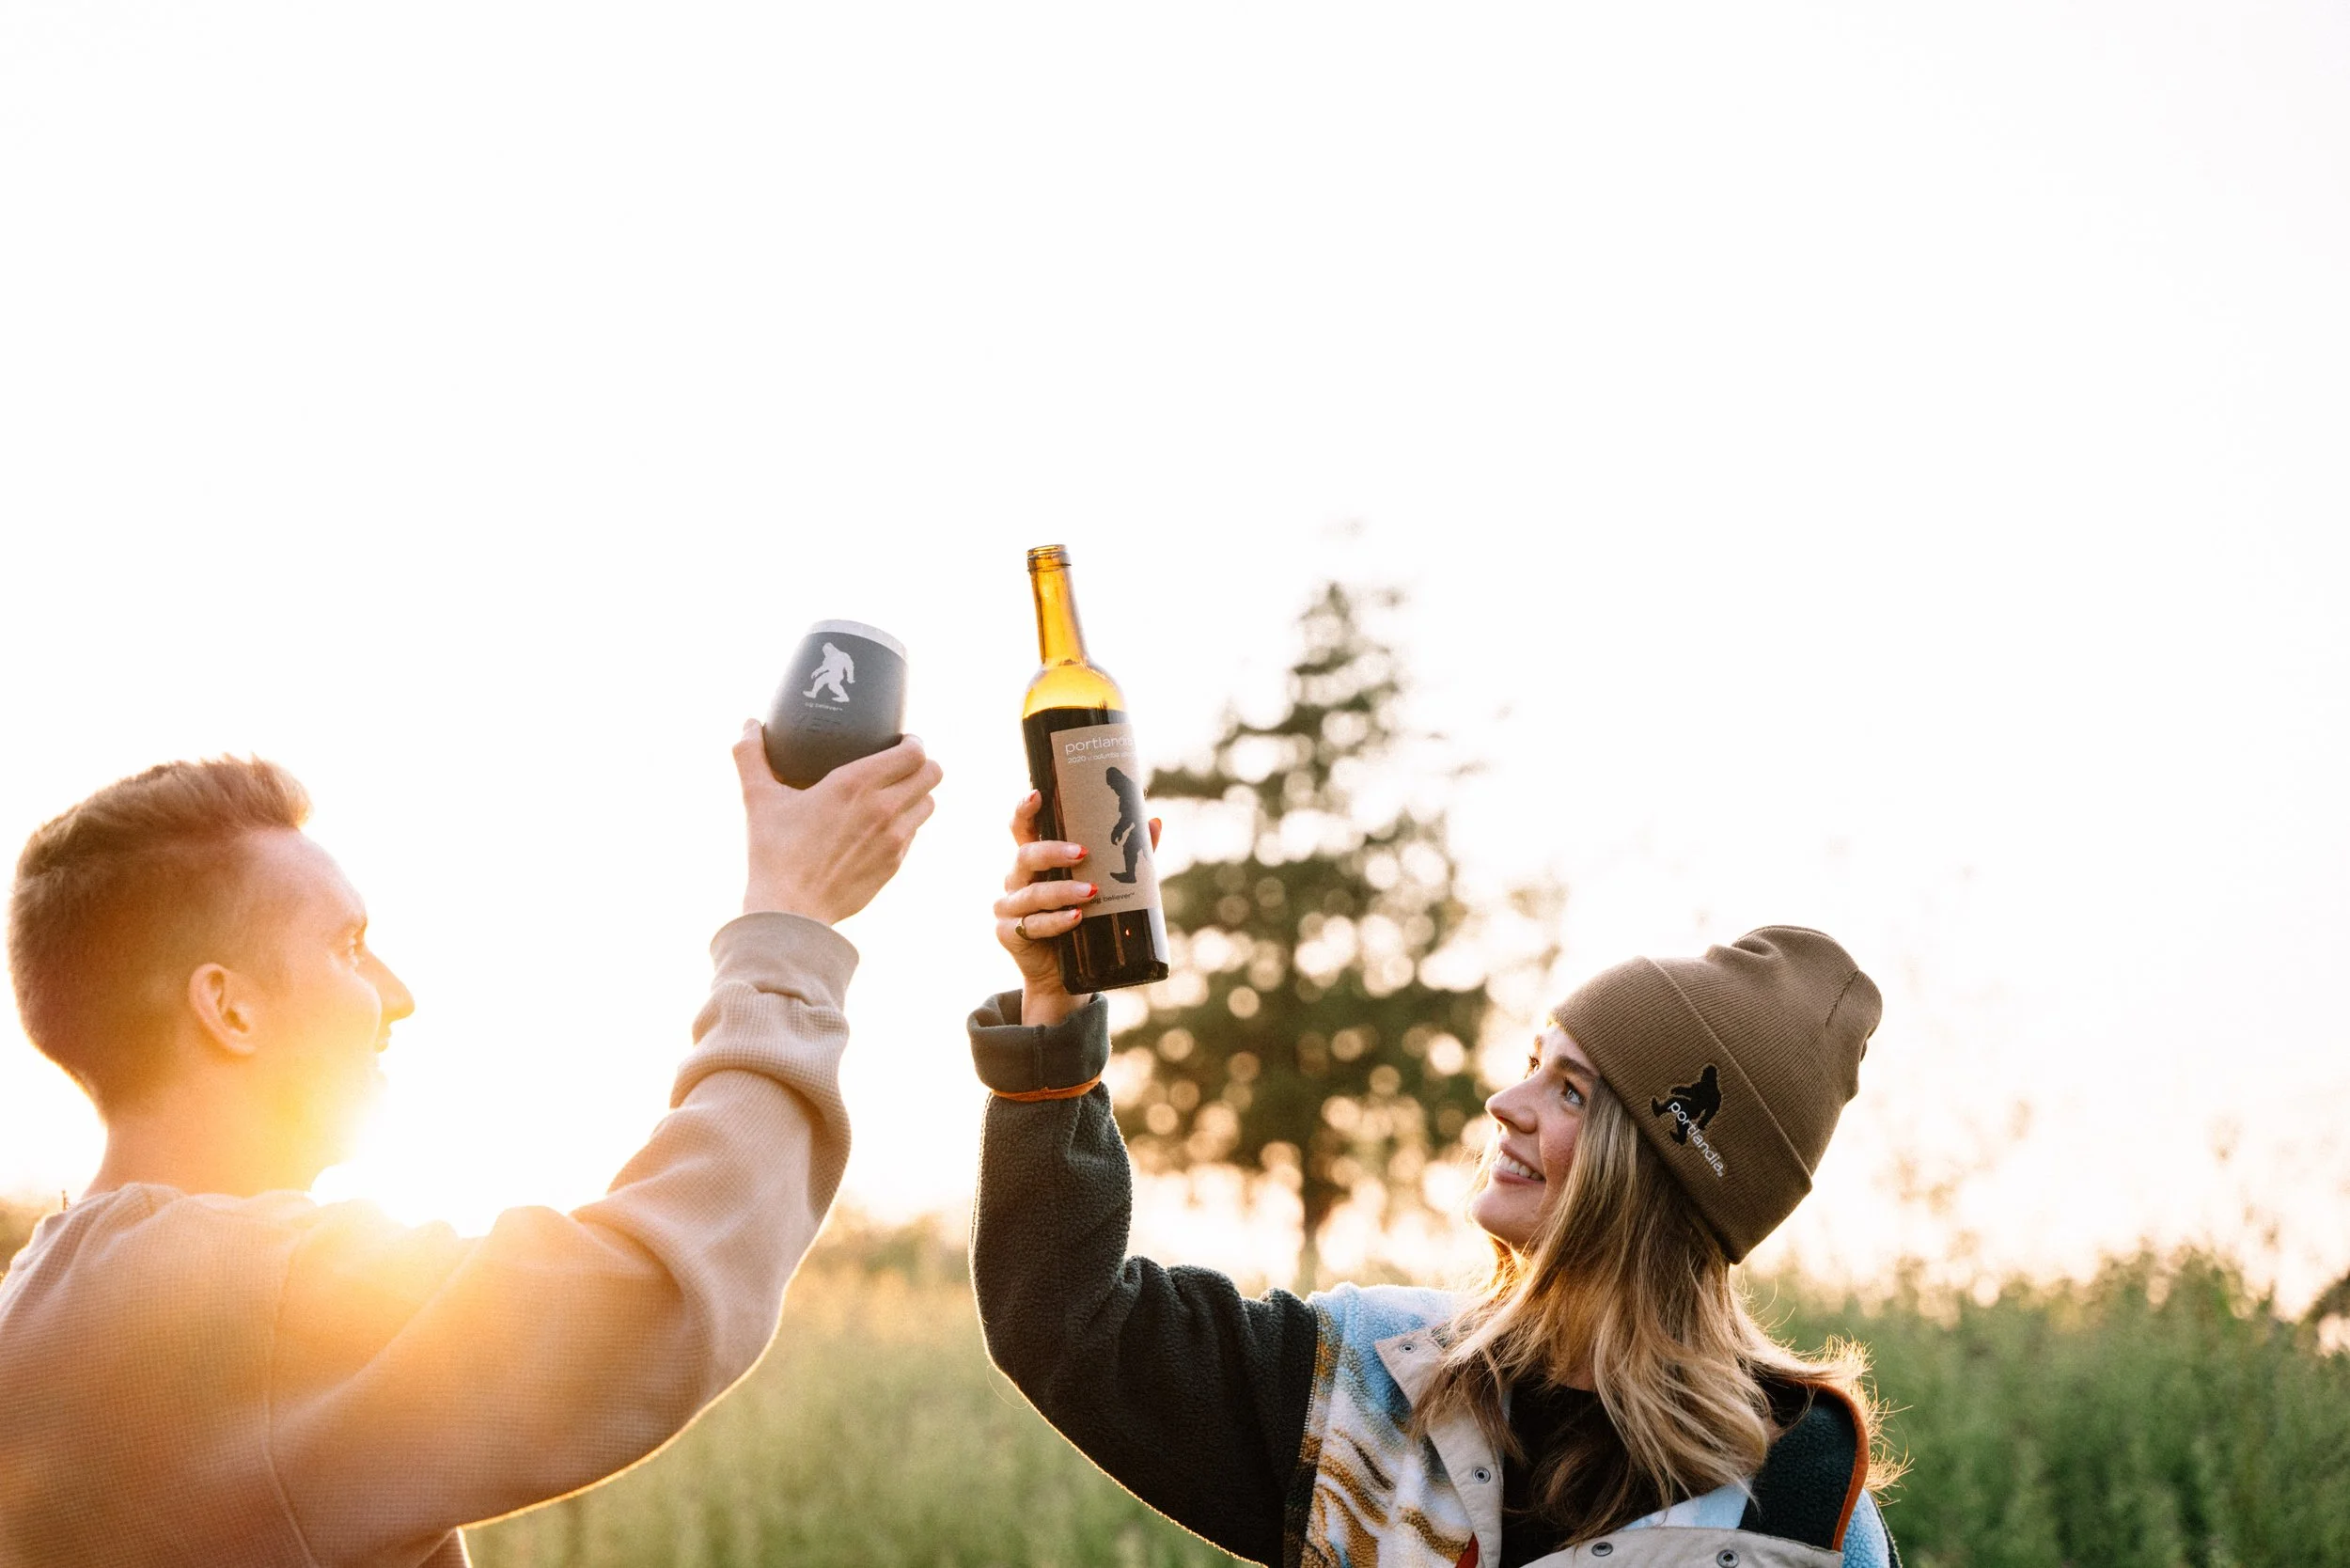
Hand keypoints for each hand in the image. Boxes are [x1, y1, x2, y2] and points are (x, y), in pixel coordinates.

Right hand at [733, 723, 943, 923]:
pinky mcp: (894, 865)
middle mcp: (883, 809)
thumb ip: (750, 756)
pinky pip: (913, 834)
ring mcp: (894, 840)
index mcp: (856, 784)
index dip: (913, 743)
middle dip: (922, 764)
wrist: (790, 911)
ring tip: (896, 794)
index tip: (900, 741)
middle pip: (932, 773)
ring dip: (917, 794)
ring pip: (928, 804)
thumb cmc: (773, 852)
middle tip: (902, 765)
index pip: (914, 752)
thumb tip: (748, 724)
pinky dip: (904, 825)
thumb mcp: (757, 799)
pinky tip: (881, 827)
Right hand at [994, 791, 1158, 1026]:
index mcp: (1034, 859)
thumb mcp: (1107, 883)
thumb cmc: (1084, 921)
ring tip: (1091, 892)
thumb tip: (1153, 821)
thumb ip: (1125, 854)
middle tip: (1083, 853)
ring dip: (1062, 891)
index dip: (1024, 810)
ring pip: (1033, 893)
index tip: (1038, 795)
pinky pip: (1033, 925)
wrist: (1064, 974)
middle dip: (1053, 852)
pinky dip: (1056, 922)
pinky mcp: (1008, 933)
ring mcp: (1009, 906)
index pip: (1022, 828)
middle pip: (1025, 856)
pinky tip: (1075, 918)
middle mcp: (1016, 878)